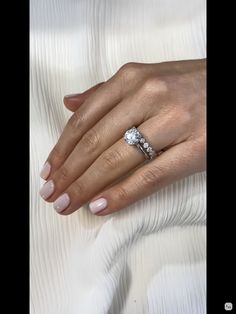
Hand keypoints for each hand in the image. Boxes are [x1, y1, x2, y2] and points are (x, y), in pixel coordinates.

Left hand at [39, 59, 205, 215]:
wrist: (232, 88)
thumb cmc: (190, 85)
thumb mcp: (147, 78)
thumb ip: (106, 92)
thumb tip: (70, 103)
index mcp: (133, 79)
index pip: (85, 119)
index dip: (63, 148)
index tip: (49, 170)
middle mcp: (149, 96)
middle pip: (95, 141)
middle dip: (69, 172)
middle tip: (51, 194)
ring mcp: (173, 121)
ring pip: (117, 160)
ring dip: (86, 186)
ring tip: (67, 203)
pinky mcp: (195, 148)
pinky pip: (150, 176)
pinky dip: (122, 194)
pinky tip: (100, 206)